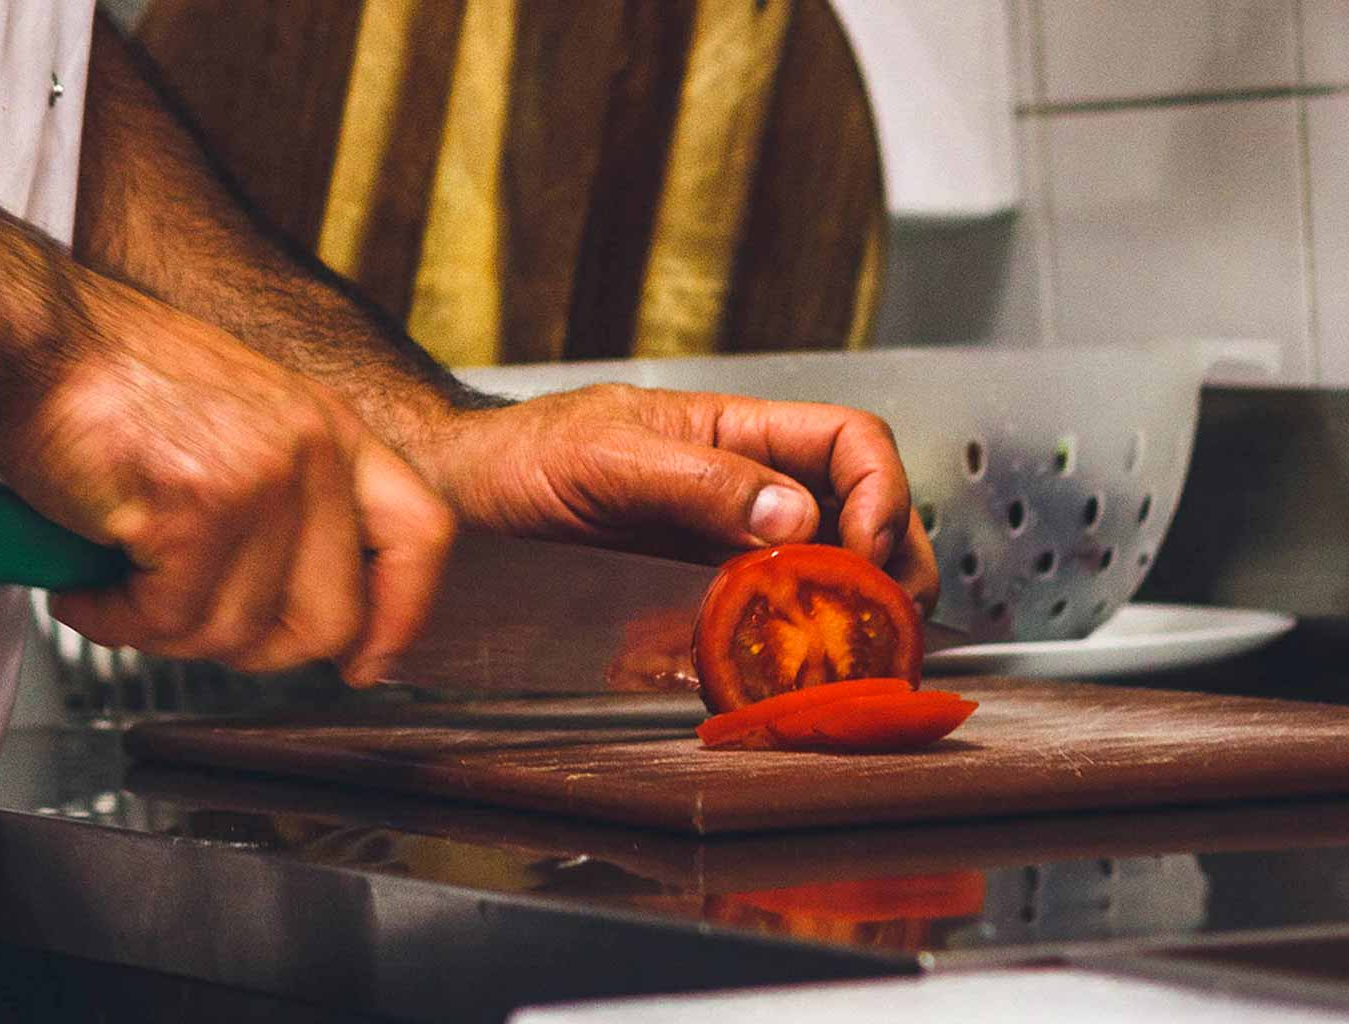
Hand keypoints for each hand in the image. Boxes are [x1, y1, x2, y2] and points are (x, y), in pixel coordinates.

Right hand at [0, 282, 454, 684]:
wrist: (31, 341)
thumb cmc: (114, 384)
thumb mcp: (242, 426)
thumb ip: (288, 505)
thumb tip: (303, 609)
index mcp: (333, 430)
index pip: (422, 534)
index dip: (401, 615)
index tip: (367, 663)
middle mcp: (312, 449)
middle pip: (329, 620)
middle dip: (248, 649)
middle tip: (184, 622)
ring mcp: (260, 476)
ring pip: (235, 632)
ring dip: (159, 631)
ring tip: (114, 585)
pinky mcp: (196, 505)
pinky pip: (167, 620)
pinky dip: (114, 619)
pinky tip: (86, 583)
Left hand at [416, 384, 937, 610]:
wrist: (460, 496)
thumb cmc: (520, 454)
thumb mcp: (607, 454)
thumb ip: (701, 479)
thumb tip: (791, 516)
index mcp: (737, 430)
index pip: (851, 443)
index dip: (879, 493)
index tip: (861, 552)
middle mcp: (743, 485)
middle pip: (857, 513)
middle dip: (888, 565)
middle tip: (883, 623)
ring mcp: (721, 540)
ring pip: (819, 570)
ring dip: (844, 611)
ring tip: (845, 655)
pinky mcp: (692, 589)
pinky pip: (759, 613)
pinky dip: (780, 643)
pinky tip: (774, 669)